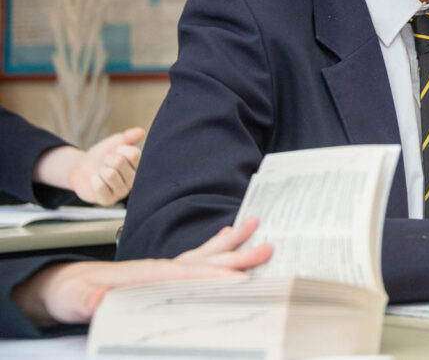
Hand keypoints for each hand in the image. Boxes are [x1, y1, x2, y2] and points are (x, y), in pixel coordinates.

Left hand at [12, 217, 271, 326]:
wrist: (64, 287)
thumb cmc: (73, 294)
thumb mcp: (76, 300)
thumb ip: (90, 301)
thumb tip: (103, 299)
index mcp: (145, 275)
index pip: (186, 275)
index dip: (213, 277)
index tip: (239, 279)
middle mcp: (159, 266)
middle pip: (204, 259)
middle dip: (236, 254)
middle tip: (266, 247)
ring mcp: (163, 267)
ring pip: (204, 253)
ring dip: (231, 241)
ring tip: (255, 224)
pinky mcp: (163, 272)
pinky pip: (196, 257)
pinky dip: (214, 245)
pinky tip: (226, 234)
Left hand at [67, 127, 145, 205]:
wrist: (81, 169)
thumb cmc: (100, 157)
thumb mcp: (113, 143)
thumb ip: (128, 137)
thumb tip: (141, 131)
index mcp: (137, 166)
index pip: (134, 154)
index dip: (120, 149)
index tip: (116, 151)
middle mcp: (133, 180)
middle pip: (120, 162)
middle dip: (107, 159)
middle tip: (105, 163)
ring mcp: (121, 192)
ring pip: (110, 174)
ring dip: (100, 170)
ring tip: (101, 173)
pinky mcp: (108, 201)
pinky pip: (100, 187)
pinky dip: (93, 180)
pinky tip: (95, 181)